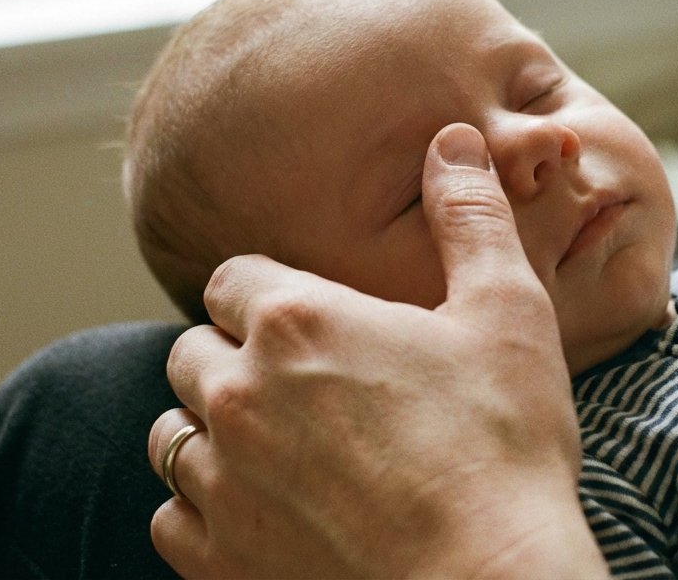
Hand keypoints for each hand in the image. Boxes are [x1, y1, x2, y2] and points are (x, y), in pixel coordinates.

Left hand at [148, 123, 606, 578]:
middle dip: (237, 362)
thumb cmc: (506, 446)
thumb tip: (452, 140)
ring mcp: (219, 482)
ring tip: (278, 450)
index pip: (232, 279)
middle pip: (193, 354)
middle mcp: (237, 393)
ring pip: (172, 435)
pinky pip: (170, 519)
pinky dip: (205, 512)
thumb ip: (469, 217)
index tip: (314, 325)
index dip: (271, 296)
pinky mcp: (217, 560)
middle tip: (307, 391)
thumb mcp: (507, 313)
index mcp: (296, 319)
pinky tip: (263, 513)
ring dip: (213, 434)